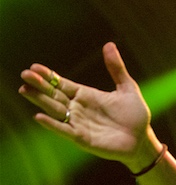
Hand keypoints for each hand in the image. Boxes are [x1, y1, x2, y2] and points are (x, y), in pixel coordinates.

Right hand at [19, 42, 156, 169]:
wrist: (142, 140)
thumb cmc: (135, 116)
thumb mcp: (127, 88)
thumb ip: (116, 68)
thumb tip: (109, 44)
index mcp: (86, 95)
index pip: (62, 84)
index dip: (48, 76)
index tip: (34, 67)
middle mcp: (78, 108)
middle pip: (54, 95)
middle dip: (39, 85)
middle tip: (25, 75)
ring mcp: (78, 123)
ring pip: (55, 110)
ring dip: (40, 101)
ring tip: (25, 90)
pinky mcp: (82, 138)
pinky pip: (64, 130)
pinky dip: (52, 124)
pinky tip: (39, 117)